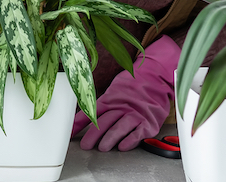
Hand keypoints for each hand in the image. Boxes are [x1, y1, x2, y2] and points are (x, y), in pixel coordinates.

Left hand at [71, 35, 178, 151]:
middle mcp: (121, 107)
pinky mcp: (148, 122)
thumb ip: (100, 106)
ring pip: (120, 127)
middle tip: (85, 145)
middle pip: (105, 121)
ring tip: (102, 147)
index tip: (70, 133)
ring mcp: (135, 114)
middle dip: (93, 135)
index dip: (80, 123)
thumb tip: (81, 116)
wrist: (155, 77)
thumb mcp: (113, 93)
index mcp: (110, 100)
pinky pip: (138, 132)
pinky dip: (130, 140)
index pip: (91, 112)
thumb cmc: (132, 87)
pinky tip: (123, 146)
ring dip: (110, 138)